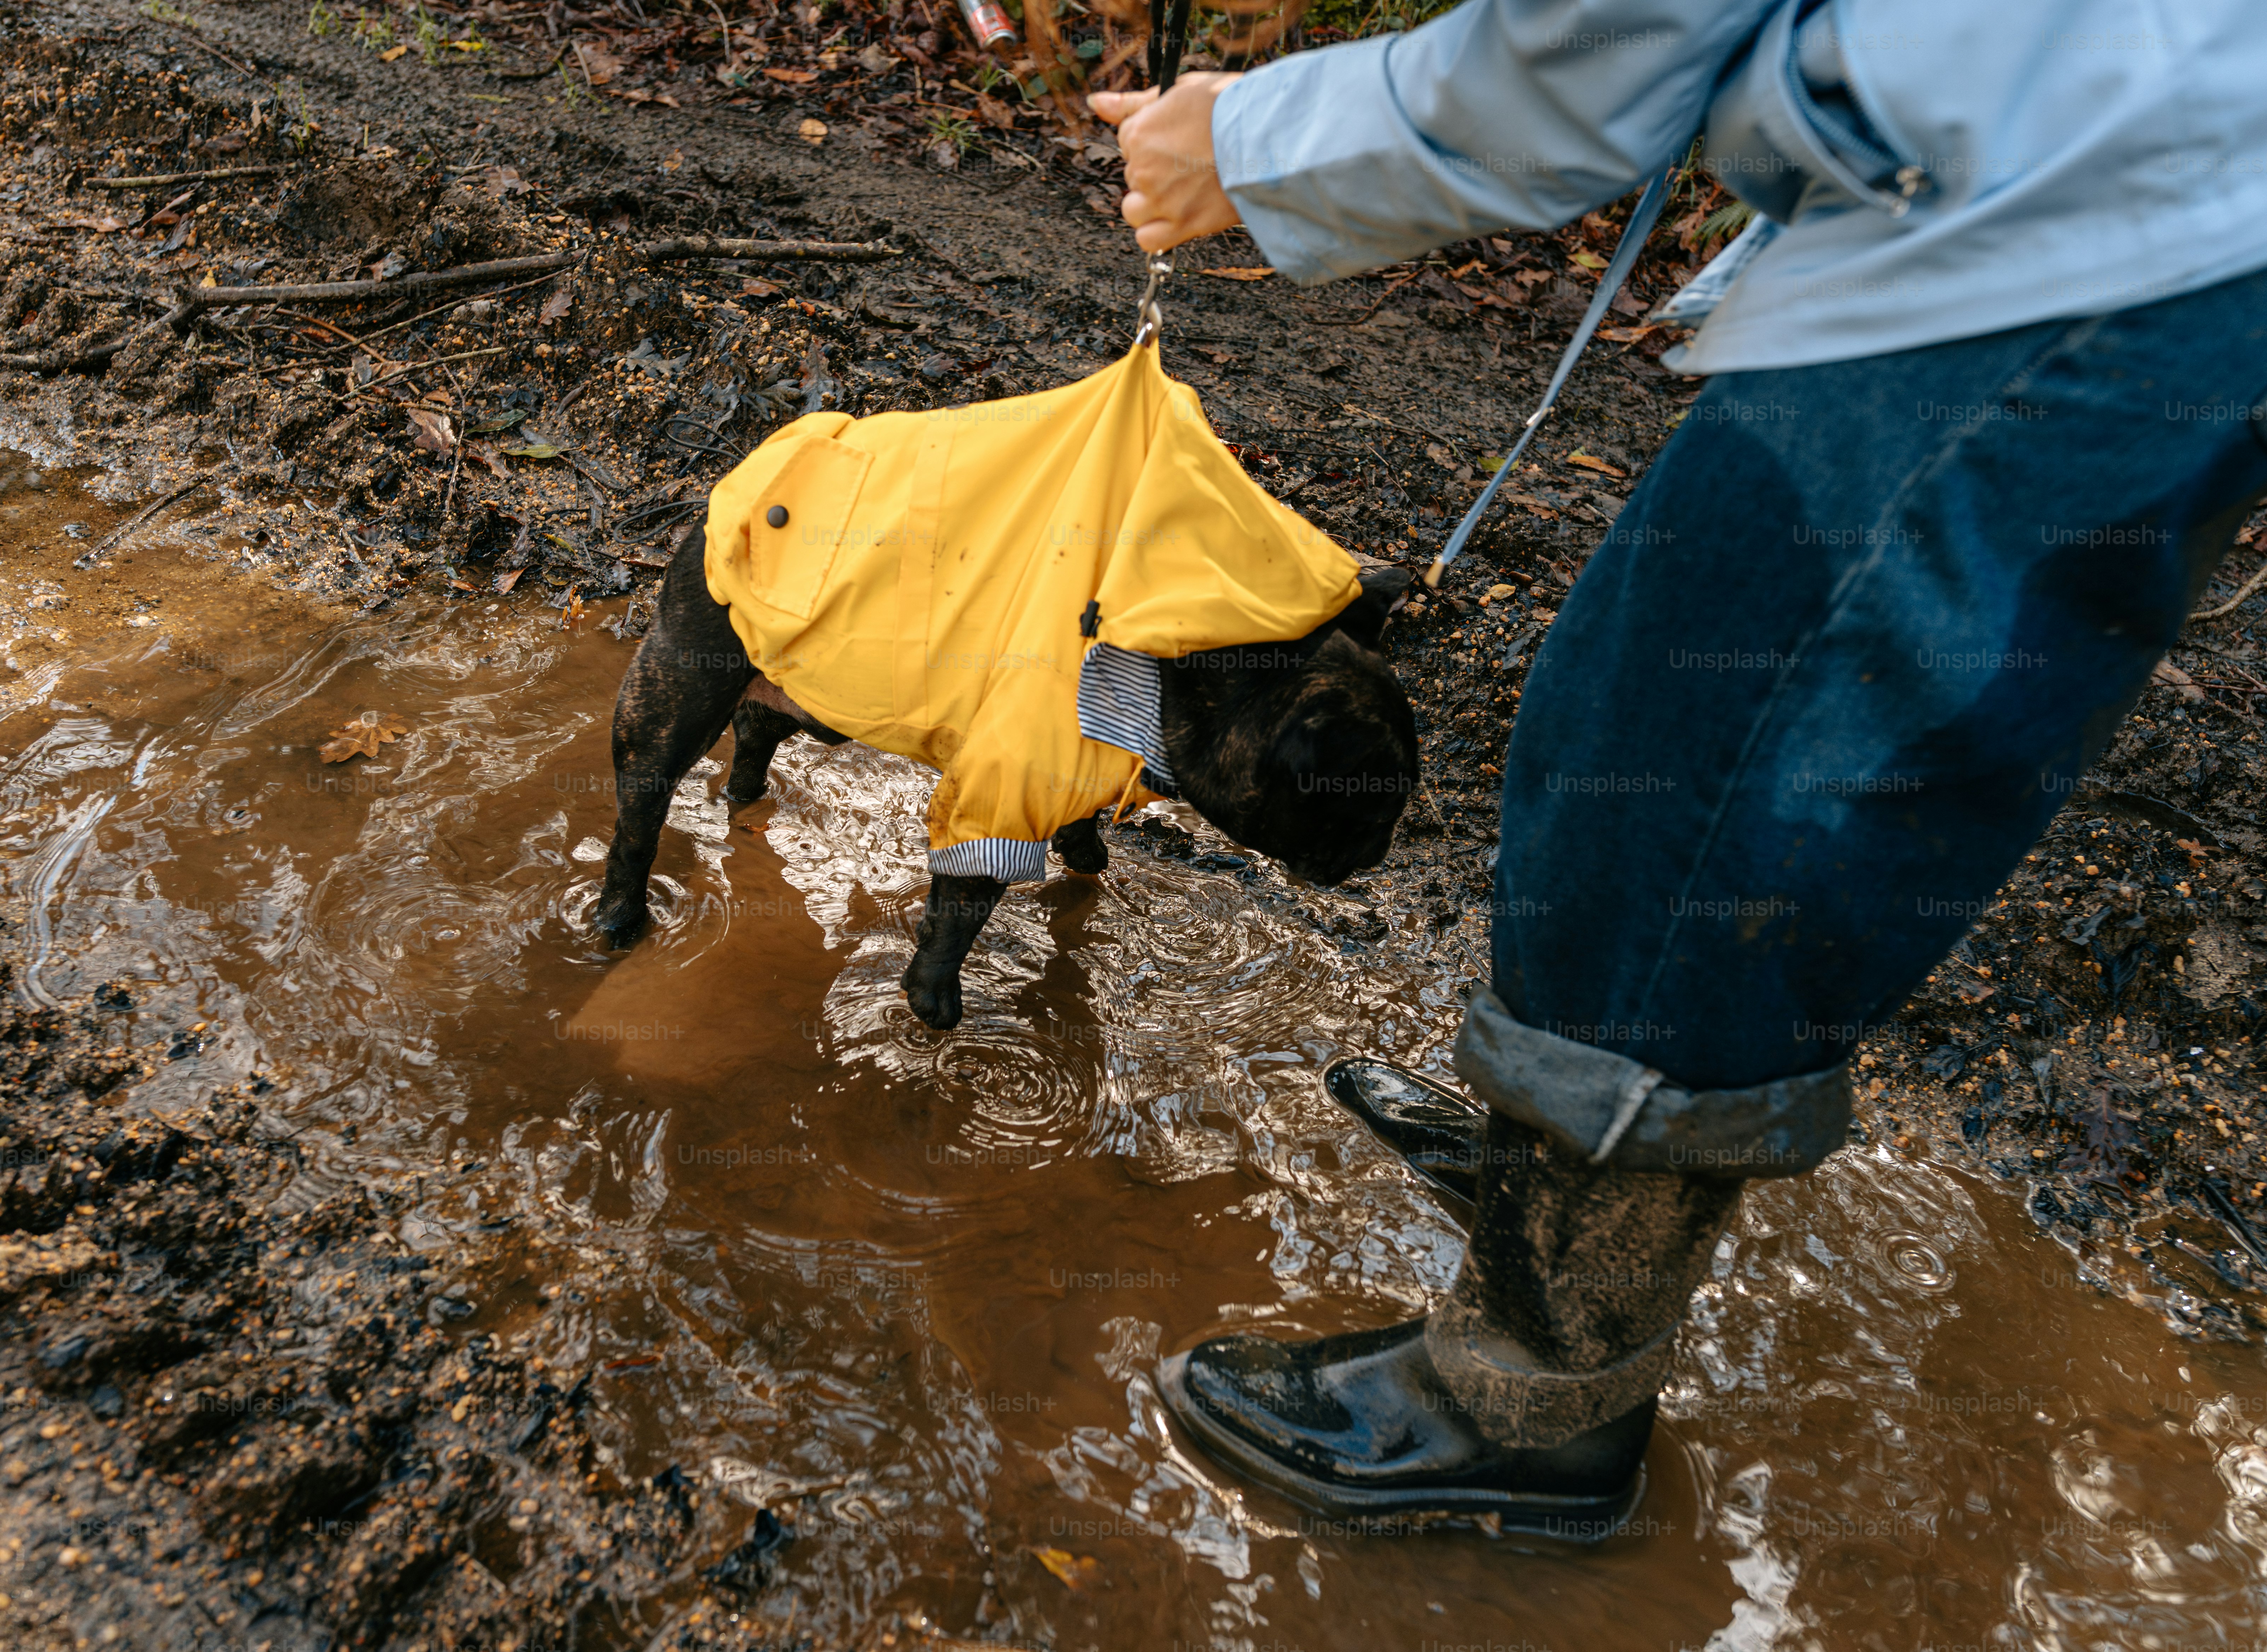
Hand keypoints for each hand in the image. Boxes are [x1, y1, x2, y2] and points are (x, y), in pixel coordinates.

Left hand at [1089, 72, 1243, 253]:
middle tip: (1192, 161)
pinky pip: (1148, 240)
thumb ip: (1132, 102)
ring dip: (1151, 204)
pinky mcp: (1182, 225)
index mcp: (1139, 132)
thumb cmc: (1229, 108)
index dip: (1154, 139)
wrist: (1269, 137)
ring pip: (1134, 210)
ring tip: (1182, 191)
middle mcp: (1143, 169)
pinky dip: (1156, 233)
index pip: (1128, 141)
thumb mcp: (1179, 91)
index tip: (1180, 138)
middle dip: (1155, 170)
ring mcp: (1161, 200)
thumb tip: (1094, 102)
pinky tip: (1174, 218)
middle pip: (1133, 175)